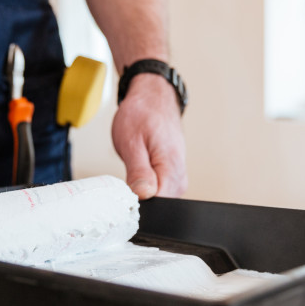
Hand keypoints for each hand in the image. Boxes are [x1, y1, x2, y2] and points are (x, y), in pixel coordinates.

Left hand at [112, 74, 187, 198]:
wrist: (153, 99)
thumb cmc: (141, 114)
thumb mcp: (131, 142)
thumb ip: (139, 172)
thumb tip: (143, 196)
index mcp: (171, 168)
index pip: (159, 205)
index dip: (138, 203)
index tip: (125, 192)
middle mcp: (179, 177)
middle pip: (158, 206)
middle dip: (138, 198)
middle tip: (126, 175)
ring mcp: (177, 178)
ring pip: (156, 200)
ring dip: (140, 190)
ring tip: (134, 166)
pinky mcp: (172, 178)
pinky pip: (157, 192)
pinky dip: (144, 185)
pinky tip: (139, 170)